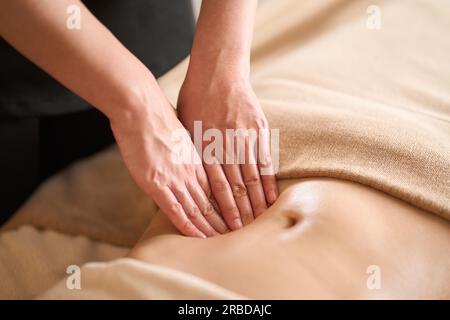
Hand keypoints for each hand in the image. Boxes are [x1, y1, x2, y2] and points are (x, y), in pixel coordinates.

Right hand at [110, 88, 227, 237]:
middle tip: (236, 233)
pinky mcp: (157, 184)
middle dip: (225, 219)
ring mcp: (175, 179)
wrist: (141, 109)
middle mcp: (190, 171)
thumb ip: (186, 149)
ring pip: (199, 209)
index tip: (235, 214)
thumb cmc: (158, 116)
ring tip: (222, 239)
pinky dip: (188, 226)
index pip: (216, 188)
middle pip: (212, 201)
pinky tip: (197, 237)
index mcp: (197, 159)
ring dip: (211, 227)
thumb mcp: (180, 133)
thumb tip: (187, 154)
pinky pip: (176, 211)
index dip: (227, 203)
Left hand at [177, 72, 277, 228]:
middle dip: (241, 211)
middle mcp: (225, 146)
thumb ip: (190, 151)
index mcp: (205, 147)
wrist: (217, 71)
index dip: (224, 208)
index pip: (217, 186)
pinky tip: (270, 197)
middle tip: (246, 231)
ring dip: (255, 201)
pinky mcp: (258, 130)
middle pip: (236, 186)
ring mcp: (244, 138)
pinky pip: (264, 160)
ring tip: (260, 220)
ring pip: (251, 177)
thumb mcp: (184, 125)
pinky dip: (267, 181)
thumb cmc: (195, 98)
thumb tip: (188, 174)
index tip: (228, 227)